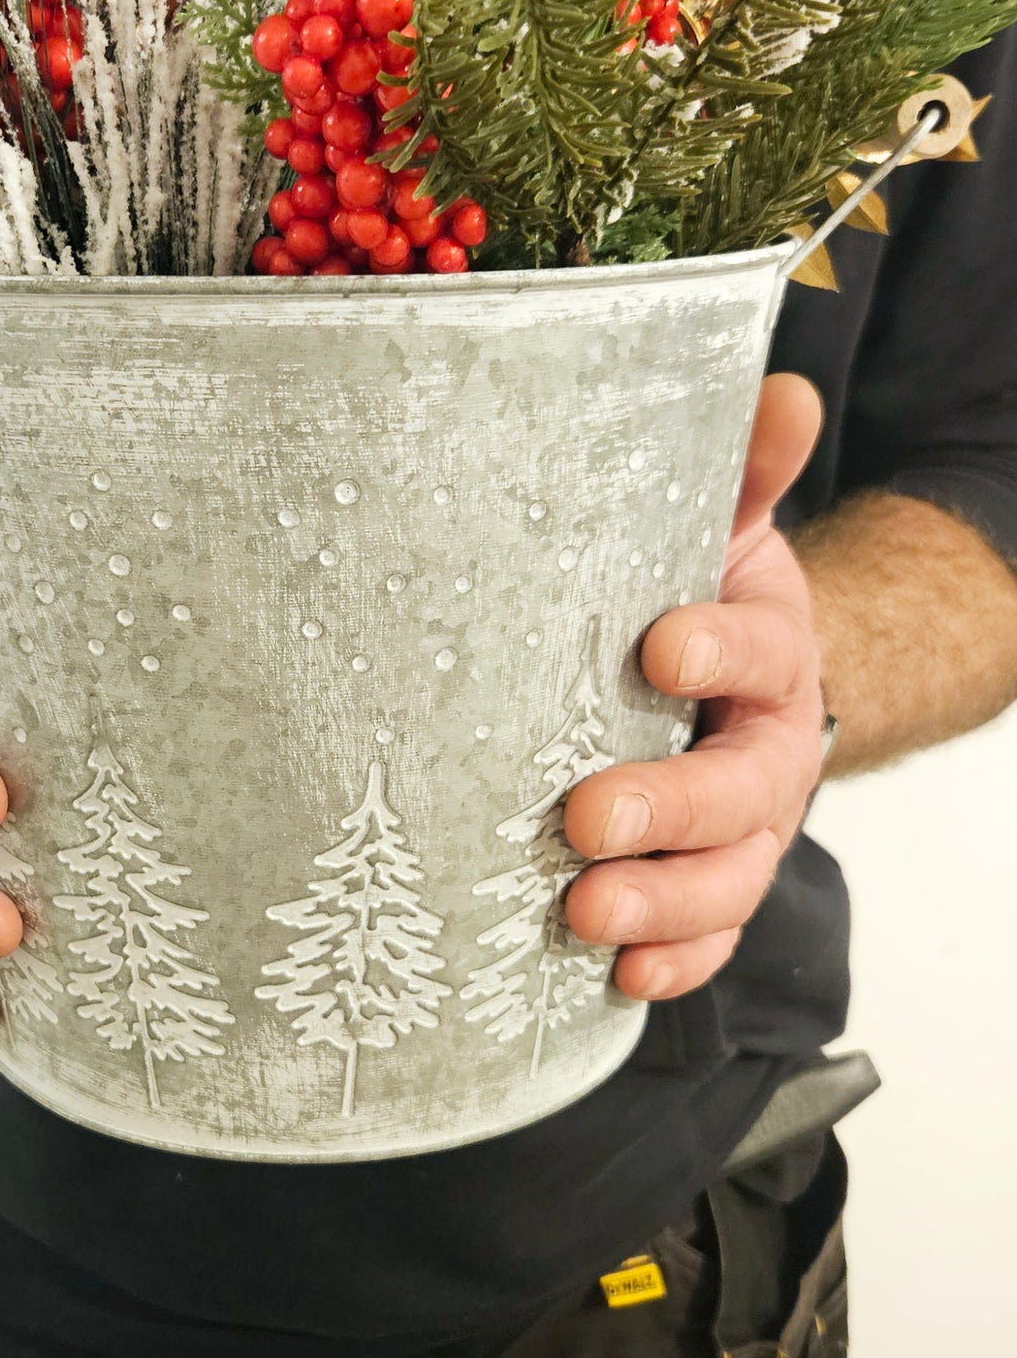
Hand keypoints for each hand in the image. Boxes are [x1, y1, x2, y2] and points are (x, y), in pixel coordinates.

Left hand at [562, 373, 826, 1002]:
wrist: (728, 674)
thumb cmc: (694, 591)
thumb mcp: (716, 524)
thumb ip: (742, 469)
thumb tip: (785, 390)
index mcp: (772, 648)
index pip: (764, 647)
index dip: (722, 648)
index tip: (658, 645)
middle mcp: (771, 745)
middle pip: (746, 788)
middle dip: (670, 808)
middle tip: (586, 816)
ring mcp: (748, 827)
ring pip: (730, 878)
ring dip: (662, 903)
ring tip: (584, 914)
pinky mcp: (711, 882)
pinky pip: (707, 934)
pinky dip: (672, 961)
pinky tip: (616, 979)